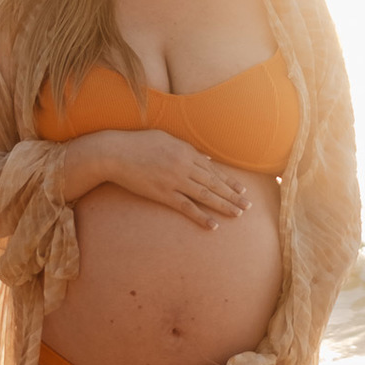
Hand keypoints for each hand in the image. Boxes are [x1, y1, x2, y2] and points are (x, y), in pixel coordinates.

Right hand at [103, 131, 249, 229]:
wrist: (116, 153)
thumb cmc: (139, 143)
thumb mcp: (166, 139)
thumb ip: (187, 148)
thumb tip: (206, 158)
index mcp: (186, 152)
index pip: (213, 170)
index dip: (229, 181)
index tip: (242, 189)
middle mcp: (185, 166)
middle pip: (214, 183)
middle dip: (233, 195)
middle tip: (248, 205)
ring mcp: (175, 181)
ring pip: (206, 195)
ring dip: (224, 205)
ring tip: (238, 213)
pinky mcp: (163, 194)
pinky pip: (186, 207)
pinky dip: (201, 217)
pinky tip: (213, 225)